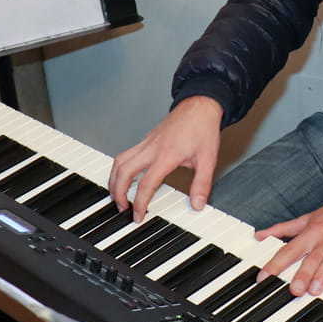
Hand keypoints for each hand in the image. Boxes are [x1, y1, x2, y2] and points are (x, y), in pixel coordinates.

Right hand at [109, 96, 222, 220]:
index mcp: (166, 155)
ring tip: (117, 194)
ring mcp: (146, 142)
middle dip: (118, 192)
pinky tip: (125, 176)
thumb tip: (197, 204)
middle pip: (124, 171)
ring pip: (120, 161)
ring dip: (114, 179)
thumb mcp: (208, 159)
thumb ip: (201, 184)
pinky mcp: (146, 139)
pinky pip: (126, 154)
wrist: (200, 106)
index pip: (146, 184)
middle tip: (121, 207)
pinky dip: (120, 168)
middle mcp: (151, 148)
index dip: (140, 203)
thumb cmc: (203, 128)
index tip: (138, 216)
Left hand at [255, 195, 322, 296]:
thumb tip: (259, 235)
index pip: (290, 249)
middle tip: (294, 290)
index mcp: (312, 231)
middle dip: (303, 273)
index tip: (263, 277)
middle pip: (313, 257)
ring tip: (317, 290)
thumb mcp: (308, 218)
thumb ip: (283, 228)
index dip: (275, 263)